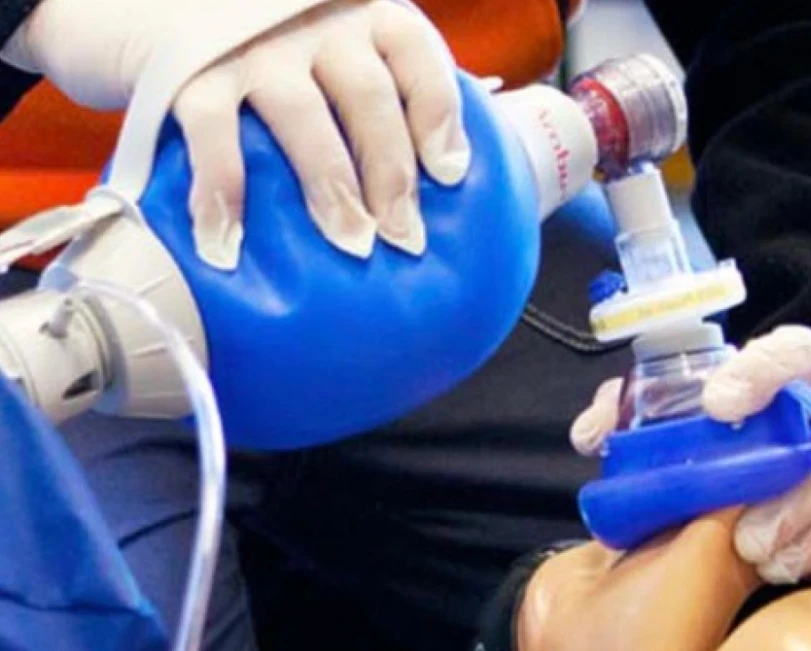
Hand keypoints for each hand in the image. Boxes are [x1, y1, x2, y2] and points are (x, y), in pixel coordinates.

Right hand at [2, 0, 469, 267]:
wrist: (140, 9)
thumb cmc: (263, 49)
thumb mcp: (329, 50)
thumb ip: (379, 93)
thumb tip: (438, 181)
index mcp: (359, 14)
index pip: (416, 56)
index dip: (438, 115)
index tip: (449, 174)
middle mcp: (311, 20)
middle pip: (368, 97)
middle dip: (392, 173)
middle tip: (406, 238)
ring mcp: (250, 44)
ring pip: (304, 117)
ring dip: (330, 186)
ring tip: (352, 244)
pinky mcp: (188, 71)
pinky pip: (213, 137)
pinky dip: (221, 195)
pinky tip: (227, 246)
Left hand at [572, 325, 810, 590]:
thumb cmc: (750, 426)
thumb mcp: (701, 399)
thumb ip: (640, 408)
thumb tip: (593, 435)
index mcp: (803, 369)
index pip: (793, 354)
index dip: (759, 375)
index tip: (717, 404)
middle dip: (795, 504)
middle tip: (746, 538)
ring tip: (769, 564)